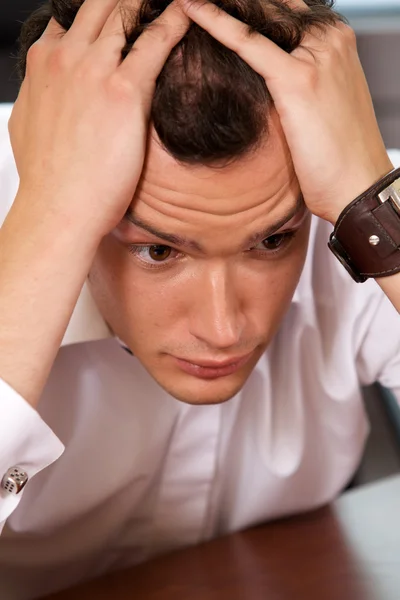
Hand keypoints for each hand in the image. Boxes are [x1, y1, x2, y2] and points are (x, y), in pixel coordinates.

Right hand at [9, 0, 188, 236]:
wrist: (58, 208)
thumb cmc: (46, 177)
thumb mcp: (28, 123)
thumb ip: (39, 94)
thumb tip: (45, 89)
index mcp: (43, 64)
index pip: (72, 22)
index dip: (97, 19)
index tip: (115, 20)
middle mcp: (65, 57)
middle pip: (99, 5)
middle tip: (144, 0)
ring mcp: (93, 69)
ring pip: (125, 14)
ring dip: (148, 4)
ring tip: (176, 0)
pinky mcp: (124, 90)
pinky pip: (154, 42)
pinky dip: (173, 23)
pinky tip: (186, 14)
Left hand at [179, 0, 392, 223]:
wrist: (358, 186)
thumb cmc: (339, 155)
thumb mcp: (321, 105)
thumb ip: (298, 81)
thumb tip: (266, 80)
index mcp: (336, 42)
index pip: (287, 8)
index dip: (250, 7)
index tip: (216, 5)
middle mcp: (330, 39)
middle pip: (272, 5)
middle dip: (235, 3)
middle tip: (195, 1)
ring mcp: (316, 55)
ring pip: (259, 16)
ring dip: (222, 6)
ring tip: (189, 2)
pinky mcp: (297, 79)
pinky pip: (248, 41)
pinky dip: (216, 22)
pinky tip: (192, 10)